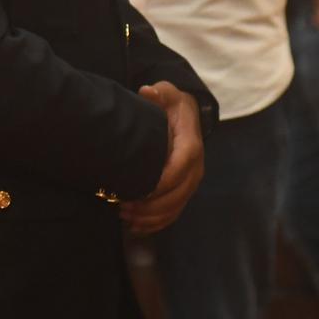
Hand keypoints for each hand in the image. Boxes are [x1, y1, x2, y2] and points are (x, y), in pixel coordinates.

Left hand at [119, 83, 203, 234]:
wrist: (186, 115)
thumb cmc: (173, 106)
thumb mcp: (167, 93)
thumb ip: (159, 93)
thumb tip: (147, 91)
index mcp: (191, 146)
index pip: (179, 169)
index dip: (160, 184)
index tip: (138, 192)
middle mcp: (195, 168)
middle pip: (177, 195)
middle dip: (151, 206)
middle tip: (123, 208)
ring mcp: (191, 182)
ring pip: (175, 208)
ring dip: (151, 218)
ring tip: (125, 217)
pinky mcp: (184, 192)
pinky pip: (174, 213)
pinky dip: (156, 223)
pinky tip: (136, 226)